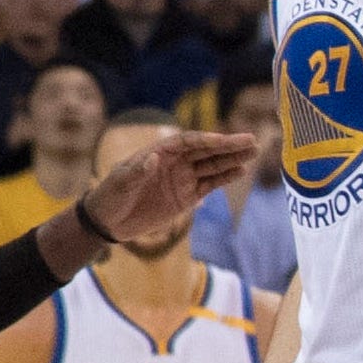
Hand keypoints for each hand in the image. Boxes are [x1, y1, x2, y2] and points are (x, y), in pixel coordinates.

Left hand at [78, 129, 256, 246]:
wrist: (109, 221)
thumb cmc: (110, 196)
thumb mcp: (120, 182)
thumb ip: (136, 171)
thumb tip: (153, 158)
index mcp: (159, 153)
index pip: (188, 142)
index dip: (207, 141)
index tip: (224, 141)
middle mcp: (174, 162)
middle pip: (206, 150)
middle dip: (228, 146)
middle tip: (251, 141)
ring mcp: (182, 179)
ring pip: (212, 165)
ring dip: (232, 159)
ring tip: (253, 153)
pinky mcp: (187, 196)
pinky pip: (210, 184)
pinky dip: (225, 178)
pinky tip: (240, 172)